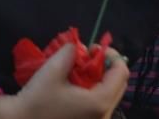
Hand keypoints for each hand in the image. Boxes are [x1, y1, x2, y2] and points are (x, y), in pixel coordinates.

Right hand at [7, 44, 129, 118]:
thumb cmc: (37, 100)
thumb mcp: (52, 69)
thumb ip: (70, 53)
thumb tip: (77, 47)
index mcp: (100, 102)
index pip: (121, 73)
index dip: (111, 55)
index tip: (92, 47)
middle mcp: (104, 115)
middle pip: (118, 85)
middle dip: (106, 66)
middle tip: (87, 56)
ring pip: (109, 95)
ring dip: (99, 78)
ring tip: (78, 69)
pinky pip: (100, 104)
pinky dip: (93, 90)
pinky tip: (75, 85)